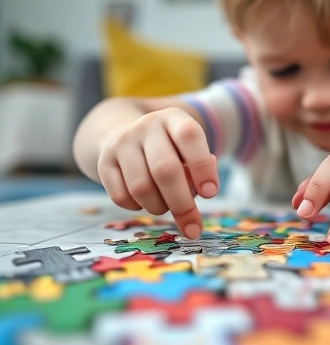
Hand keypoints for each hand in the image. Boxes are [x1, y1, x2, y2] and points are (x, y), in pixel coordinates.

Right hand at [97, 108, 217, 238]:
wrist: (127, 135)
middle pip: (165, 170)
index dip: (202, 167)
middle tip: (194, 226)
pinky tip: (145, 201)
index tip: (210, 194)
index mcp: (173, 118)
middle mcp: (146, 126)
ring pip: (141, 188)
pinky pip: (121, 197)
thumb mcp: (190, 149)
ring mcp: (122, 143)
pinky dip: (138, 208)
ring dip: (159, 208)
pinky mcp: (104, 163)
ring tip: (167, 206)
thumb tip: (206, 190)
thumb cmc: (171, 149)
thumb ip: (203, 168)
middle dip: (182, 204)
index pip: (189, 136)